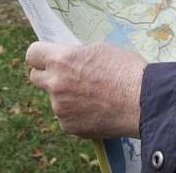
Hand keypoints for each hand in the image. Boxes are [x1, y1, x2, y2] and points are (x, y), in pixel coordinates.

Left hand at [25, 42, 145, 137]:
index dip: (40, 55)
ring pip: (55, 99)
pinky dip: (77, 114)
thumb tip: (68, 59)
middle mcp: (55, 84)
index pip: (32, 54)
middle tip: (69, 77)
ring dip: (67, 97)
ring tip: (95, 96)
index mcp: (62, 60)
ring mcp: (60, 108)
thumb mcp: (100, 49)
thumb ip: (76, 55)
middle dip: (49, 76)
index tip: (48, 58)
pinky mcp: (68, 126)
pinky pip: (67, 117)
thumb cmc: (126, 70)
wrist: (143, 102)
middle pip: (35, 78)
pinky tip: (97, 110)